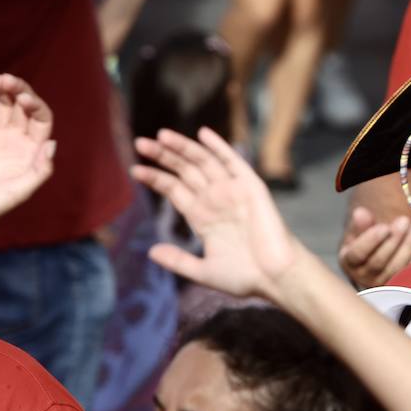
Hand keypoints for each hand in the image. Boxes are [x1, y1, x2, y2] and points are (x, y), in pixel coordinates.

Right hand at [0, 75, 55, 242]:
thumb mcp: (20, 192)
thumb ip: (40, 170)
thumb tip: (52, 144)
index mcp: (33, 150)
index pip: (41, 119)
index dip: (35, 105)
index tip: (23, 98)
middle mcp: (17, 140)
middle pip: (23, 107)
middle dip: (19, 90)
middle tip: (6, 80)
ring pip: (3, 105)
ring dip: (2, 90)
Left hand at [131, 127, 300, 301]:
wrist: (276, 276)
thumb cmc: (245, 277)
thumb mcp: (203, 271)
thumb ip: (178, 261)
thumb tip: (150, 252)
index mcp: (203, 218)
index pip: (175, 190)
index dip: (155, 178)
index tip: (135, 170)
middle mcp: (215, 200)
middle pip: (185, 171)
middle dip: (163, 157)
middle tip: (140, 144)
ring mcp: (232, 192)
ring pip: (203, 162)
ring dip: (183, 148)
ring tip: (161, 136)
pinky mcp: (250, 187)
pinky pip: (233, 162)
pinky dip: (218, 147)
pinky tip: (202, 133)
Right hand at [337, 207, 410, 288]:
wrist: (381, 251)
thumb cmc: (369, 239)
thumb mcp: (361, 230)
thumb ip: (361, 223)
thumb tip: (360, 213)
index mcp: (349, 262)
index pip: (357, 254)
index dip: (371, 240)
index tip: (384, 227)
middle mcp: (363, 277)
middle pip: (378, 262)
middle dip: (393, 240)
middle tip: (404, 221)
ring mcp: (382, 284)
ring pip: (396, 268)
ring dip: (408, 247)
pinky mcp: (399, 286)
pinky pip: (410, 275)